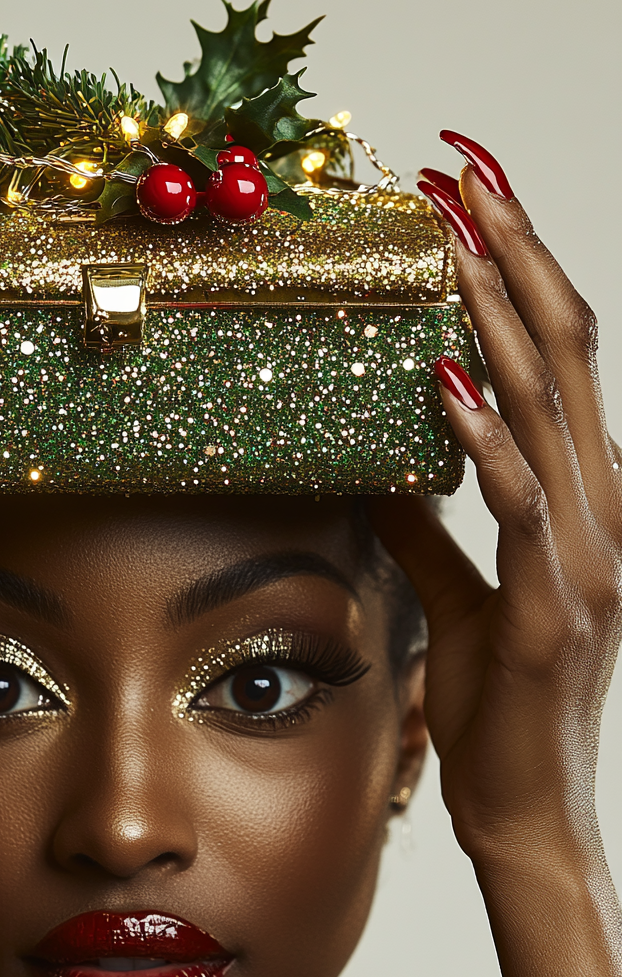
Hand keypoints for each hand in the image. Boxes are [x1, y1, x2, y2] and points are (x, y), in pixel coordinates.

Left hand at [371, 135, 620, 976]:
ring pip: (550, 406)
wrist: (525, 807)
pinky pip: (519, 505)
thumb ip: (426, 521)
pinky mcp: (550, 609)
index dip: (519, 269)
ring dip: (498, 313)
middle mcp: (603, 509)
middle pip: (563, 351)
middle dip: (513, 251)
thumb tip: (378, 456)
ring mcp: (587, 556)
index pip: (556, 355)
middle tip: (461, 169)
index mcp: (583, 497)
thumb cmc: (497, 695)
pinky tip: (441, 380)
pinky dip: (483, 438)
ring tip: (451, 234)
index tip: (468, 198)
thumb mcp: (456, 589)